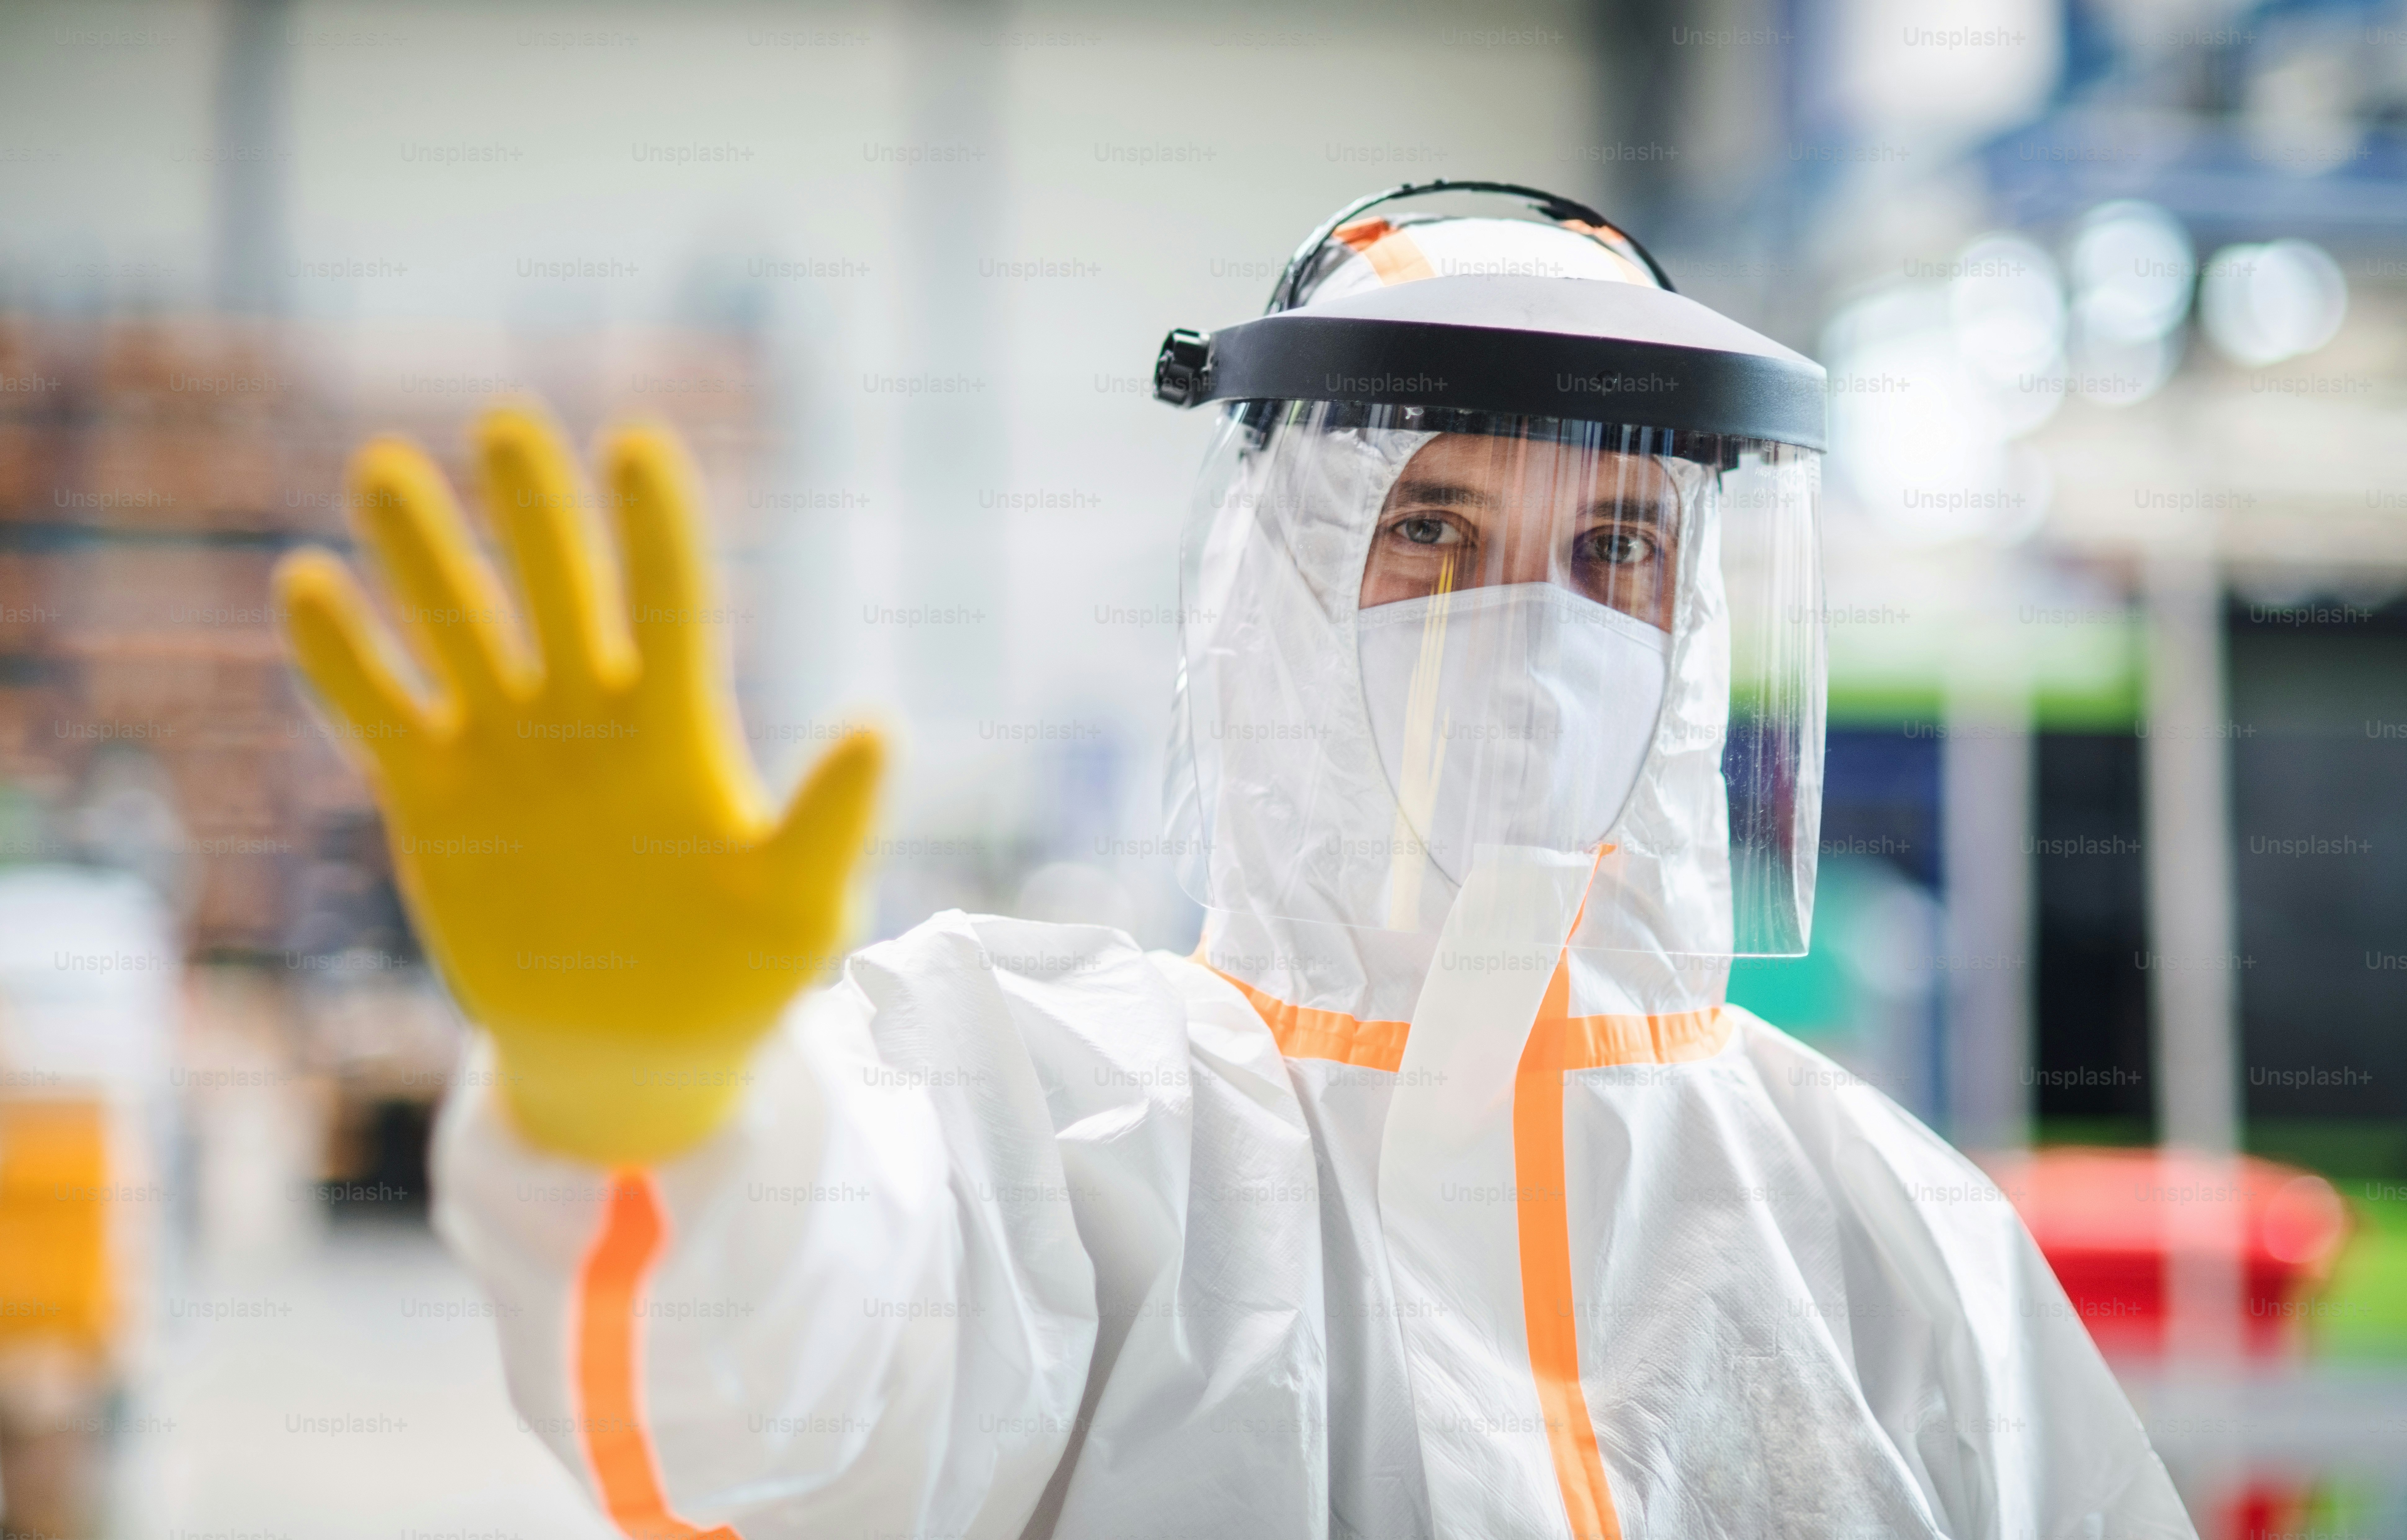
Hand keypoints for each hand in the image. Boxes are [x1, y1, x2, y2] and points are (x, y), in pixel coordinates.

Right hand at [275, 405, 880, 1164]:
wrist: (632, 1053)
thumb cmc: (735, 979)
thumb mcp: (800, 910)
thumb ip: (831, 824)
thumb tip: (879, 727)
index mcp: (677, 732)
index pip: (669, 605)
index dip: (655, 530)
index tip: (638, 445)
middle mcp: (586, 717)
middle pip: (557, 590)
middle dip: (532, 512)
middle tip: (507, 423)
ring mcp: (504, 751)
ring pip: (457, 627)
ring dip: (422, 554)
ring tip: (389, 468)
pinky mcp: (433, 797)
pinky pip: (380, 712)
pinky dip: (343, 658)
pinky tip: (308, 583)